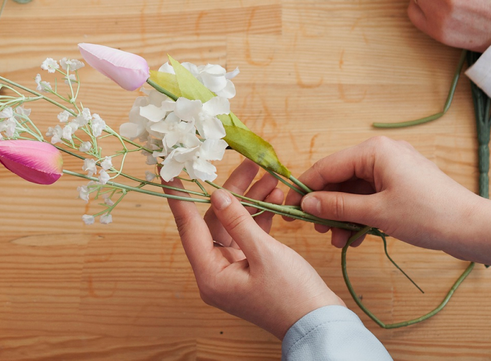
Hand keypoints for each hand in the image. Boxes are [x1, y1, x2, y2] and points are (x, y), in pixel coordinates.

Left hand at [165, 160, 343, 338]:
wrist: (321, 325)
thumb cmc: (292, 296)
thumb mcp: (264, 253)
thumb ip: (238, 221)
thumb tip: (216, 195)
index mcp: (210, 275)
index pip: (188, 227)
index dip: (179, 197)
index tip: (169, 172)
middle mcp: (216, 272)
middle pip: (215, 221)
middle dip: (233, 192)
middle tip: (248, 165)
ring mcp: (233, 269)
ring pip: (233, 224)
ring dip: (251, 201)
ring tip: (270, 179)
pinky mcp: (250, 267)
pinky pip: (247, 234)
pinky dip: (259, 216)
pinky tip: (273, 199)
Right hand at [287, 136, 476, 250]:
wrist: (473, 228)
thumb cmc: (428, 215)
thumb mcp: (377, 212)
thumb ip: (339, 206)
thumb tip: (307, 203)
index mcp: (374, 151)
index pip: (328, 166)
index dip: (306, 187)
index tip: (289, 207)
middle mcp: (382, 153)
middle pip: (340, 178)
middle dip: (327, 205)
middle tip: (316, 230)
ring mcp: (393, 169)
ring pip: (355, 191)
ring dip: (343, 215)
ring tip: (337, 240)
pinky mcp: (402, 185)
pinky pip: (371, 197)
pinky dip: (361, 215)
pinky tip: (355, 238)